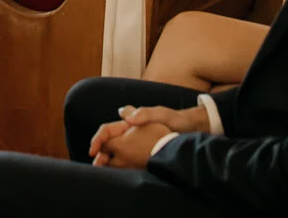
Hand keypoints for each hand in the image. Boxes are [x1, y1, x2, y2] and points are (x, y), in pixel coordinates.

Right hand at [89, 104, 206, 167]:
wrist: (194, 129)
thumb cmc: (177, 120)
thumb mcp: (161, 114)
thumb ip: (145, 114)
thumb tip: (125, 117)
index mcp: (131, 121)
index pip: (108, 129)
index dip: (98, 139)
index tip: (93, 151)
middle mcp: (132, 131)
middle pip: (111, 143)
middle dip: (101, 154)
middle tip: (97, 167)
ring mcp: (139, 142)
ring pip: (118, 152)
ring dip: (110, 161)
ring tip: (106, 172)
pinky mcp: (147, 151)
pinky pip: (130, 159)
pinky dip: (123, 166)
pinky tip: (123, 172)